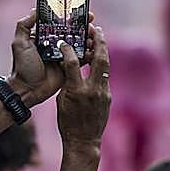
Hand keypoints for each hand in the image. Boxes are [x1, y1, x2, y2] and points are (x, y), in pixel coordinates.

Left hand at [8, 11, 95, 106]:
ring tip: (93, 36)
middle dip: (82, 26)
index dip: (69, 16)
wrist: (28, 89)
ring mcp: (63, 55)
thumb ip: (24, 25)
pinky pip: (81, 59)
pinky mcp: (69, 67)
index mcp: (44, 36)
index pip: (59, 23)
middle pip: (71, 32)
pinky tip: (95, 50)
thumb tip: (35, 10)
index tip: (80, 11)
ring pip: (78, 44)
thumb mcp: (19, 43)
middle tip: (90, 22)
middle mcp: (54, 44)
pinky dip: (88, 54)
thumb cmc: (22, 66)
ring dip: (87, 39)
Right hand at [56, 25, 110, 148]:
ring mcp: (103, 94)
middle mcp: (93, 90)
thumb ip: (67, 81)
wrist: (84, 142)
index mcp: (77, 91)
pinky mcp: (108, 97)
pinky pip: (104, 77)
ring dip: (102, 50)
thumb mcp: (61, 101)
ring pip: (105, 66)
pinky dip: (101, 66)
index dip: (68, 50)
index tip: (64, 42)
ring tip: (98, 38)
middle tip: (95, 28)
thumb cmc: (67, 123)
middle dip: (98, 41)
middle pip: (99, 59)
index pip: (72, 63)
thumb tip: (68, 64)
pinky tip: (97, 58)